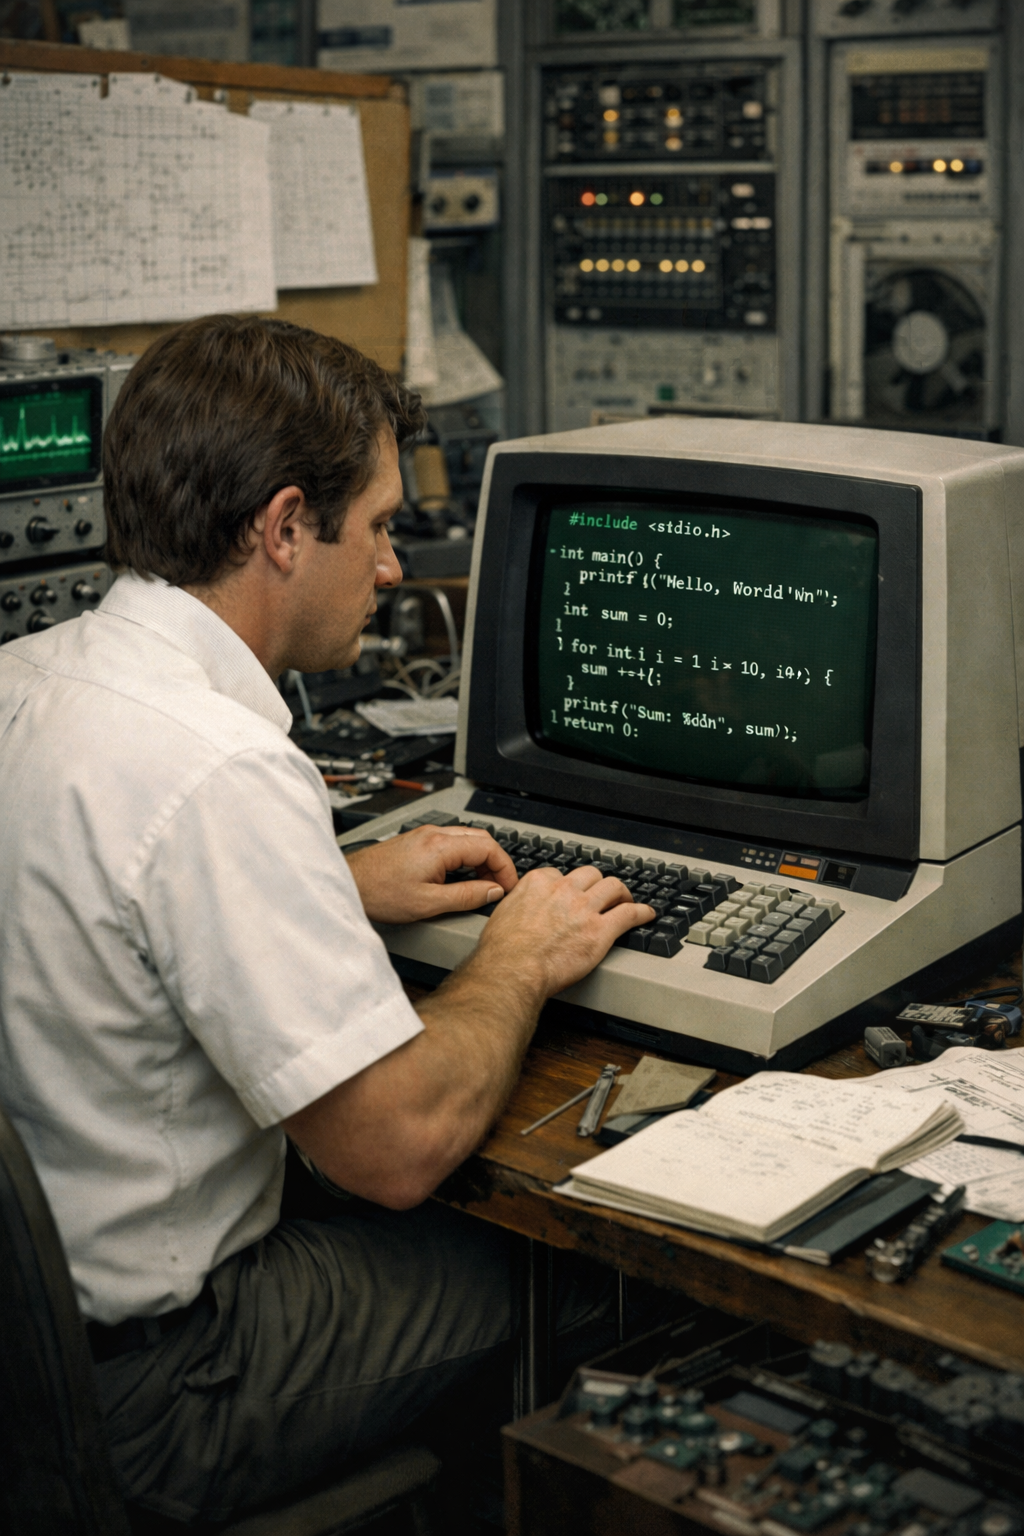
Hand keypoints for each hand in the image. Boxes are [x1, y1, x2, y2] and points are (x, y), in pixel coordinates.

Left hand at [345, 824, 517, 923]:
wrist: (350, 884)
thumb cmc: (380, 893)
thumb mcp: (429, 903)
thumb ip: (466, 896)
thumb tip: (493, 892)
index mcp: (440, 846)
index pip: (489, 846)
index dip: (505, 868)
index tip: (508, 886)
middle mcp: (433, 834)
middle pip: (481, 838)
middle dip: (496, 862)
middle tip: (498, 887)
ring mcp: (424, 835)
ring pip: (466, 839)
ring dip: (480, 859)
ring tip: (482, 885)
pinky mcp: (417, 841)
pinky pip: (451, 843)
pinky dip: (464, 857)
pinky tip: (461, 877)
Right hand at [476, 864, 654, 998]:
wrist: (513, 969)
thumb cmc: (504, 950)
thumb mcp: (504, 913)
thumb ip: (519, 904)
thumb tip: (521, 908)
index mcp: (540, 883)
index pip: (563, 874)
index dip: (571, 885)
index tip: (574, 893)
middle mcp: (564, 890)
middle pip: (592, 875)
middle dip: (598, 884)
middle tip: (603, 894)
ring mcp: (585, 909)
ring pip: (613, 888)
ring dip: (622, 893)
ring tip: (626, 900)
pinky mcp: (601, 930)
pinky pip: (629, 914)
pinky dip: (641, 912)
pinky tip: (646, 914)